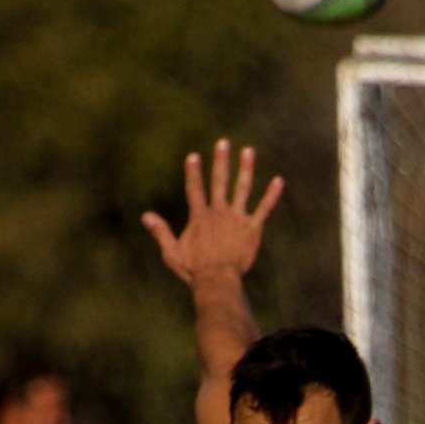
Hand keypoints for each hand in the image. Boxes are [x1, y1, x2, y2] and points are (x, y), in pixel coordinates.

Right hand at [141, 140, 283, 287]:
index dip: (193, 172)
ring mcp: (237, 219)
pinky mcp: (252, 229)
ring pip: (242, 189)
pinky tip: (279, 181)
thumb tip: (146, 216)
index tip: (194, 156)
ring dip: (245, 169)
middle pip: (219, 181)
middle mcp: (218, 212)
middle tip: (223, 142)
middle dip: (221, 161)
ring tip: (249, 151)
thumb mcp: (172, 252)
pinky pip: (264, 209)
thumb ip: (161, 232)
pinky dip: (271, 195)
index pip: (195, 189)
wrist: (218, 281)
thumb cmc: (194, 270)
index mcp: (200, 217)